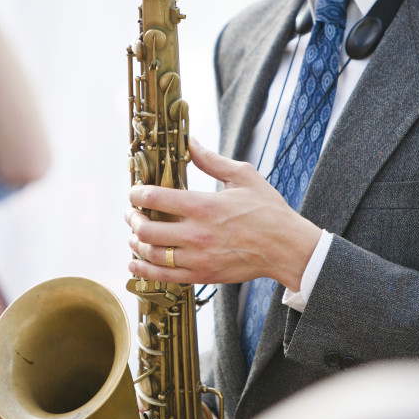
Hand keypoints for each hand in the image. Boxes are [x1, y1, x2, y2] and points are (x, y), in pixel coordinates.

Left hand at [125, 138, 321, 289]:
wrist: (287, 248)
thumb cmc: (268, 210)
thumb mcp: (243, 176)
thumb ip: (211, 160)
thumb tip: (190, 142)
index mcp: (203, 206)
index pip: (155, 198)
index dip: (137, 193)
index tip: (135, 192)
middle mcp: (196, 234)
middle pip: (146, 229)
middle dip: (132, 219)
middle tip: (132, 213)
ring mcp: (198, 258)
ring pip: (151, 254)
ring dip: (136, 243)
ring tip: (134, 235)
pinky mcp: (202, 276)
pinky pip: (164, 277)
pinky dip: (144, 270)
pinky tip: (135, 262)